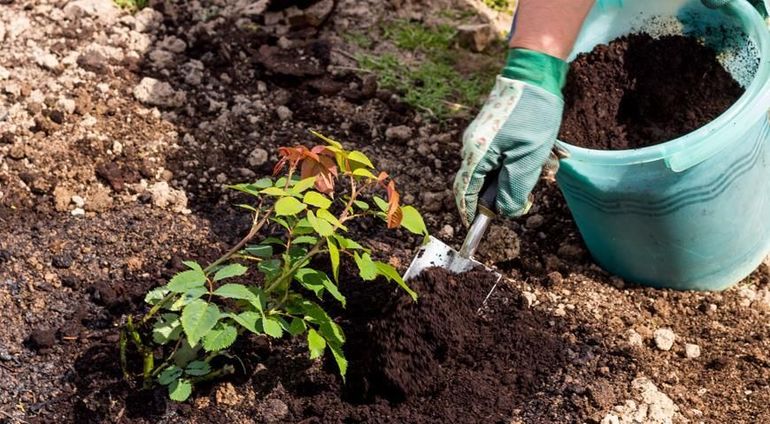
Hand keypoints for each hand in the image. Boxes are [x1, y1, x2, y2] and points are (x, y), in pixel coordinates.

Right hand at [453, 49, 566, 226]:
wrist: (534, 72)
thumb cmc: (533, 113)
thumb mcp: (529, 158)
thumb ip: (514, 189)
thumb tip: (507, 211)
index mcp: (476, 154)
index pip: (465, 192)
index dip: (471, 212)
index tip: (478, 226)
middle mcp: (473, 145)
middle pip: (481, 182)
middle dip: (505, 192)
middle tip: (529, 194)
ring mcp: (482, 136)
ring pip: (496, 169)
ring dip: (519, 174)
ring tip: (545, 164)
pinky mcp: (493, 129)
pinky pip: (503, 154)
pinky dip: (521, 160)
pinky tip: (543, 152)